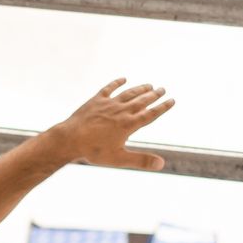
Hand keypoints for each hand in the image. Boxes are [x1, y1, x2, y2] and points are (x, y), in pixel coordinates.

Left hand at [50, 78, 176, 171]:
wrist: (70, 139)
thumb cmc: (94, 151)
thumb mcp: (119, 159)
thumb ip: (141, 160)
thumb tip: (161, 164)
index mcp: (128, 124)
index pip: (151, 114)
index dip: (162, 107)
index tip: (172, 100)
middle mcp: (121, 111)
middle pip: (142, 100)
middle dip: (154, 95)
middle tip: (163, 89)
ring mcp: (108, 104)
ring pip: (128, 93)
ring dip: (140, 89)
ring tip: (149, 85)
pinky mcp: (96, 101)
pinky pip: (109, 88)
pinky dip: (117, 83)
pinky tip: (123, 79)